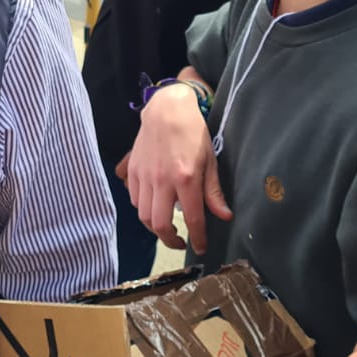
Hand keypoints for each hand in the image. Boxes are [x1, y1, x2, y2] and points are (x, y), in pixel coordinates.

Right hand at [123, 75, 230, 252]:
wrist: (167, 109)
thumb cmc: (193, 133)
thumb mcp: (210, 160)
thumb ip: (213, 192)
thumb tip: (224, 216)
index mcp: (186, 178)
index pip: (192, 219)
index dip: (198, 238)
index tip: (200, 248)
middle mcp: (162, 180)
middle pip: (159, 225)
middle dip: (170, 240)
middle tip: (181, 241)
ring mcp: (144, 175)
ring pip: (144, 216)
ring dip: (155, 228)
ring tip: (167, 227)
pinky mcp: (133, 170)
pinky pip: (135, 200)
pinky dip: (143, 209)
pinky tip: (154, 206)